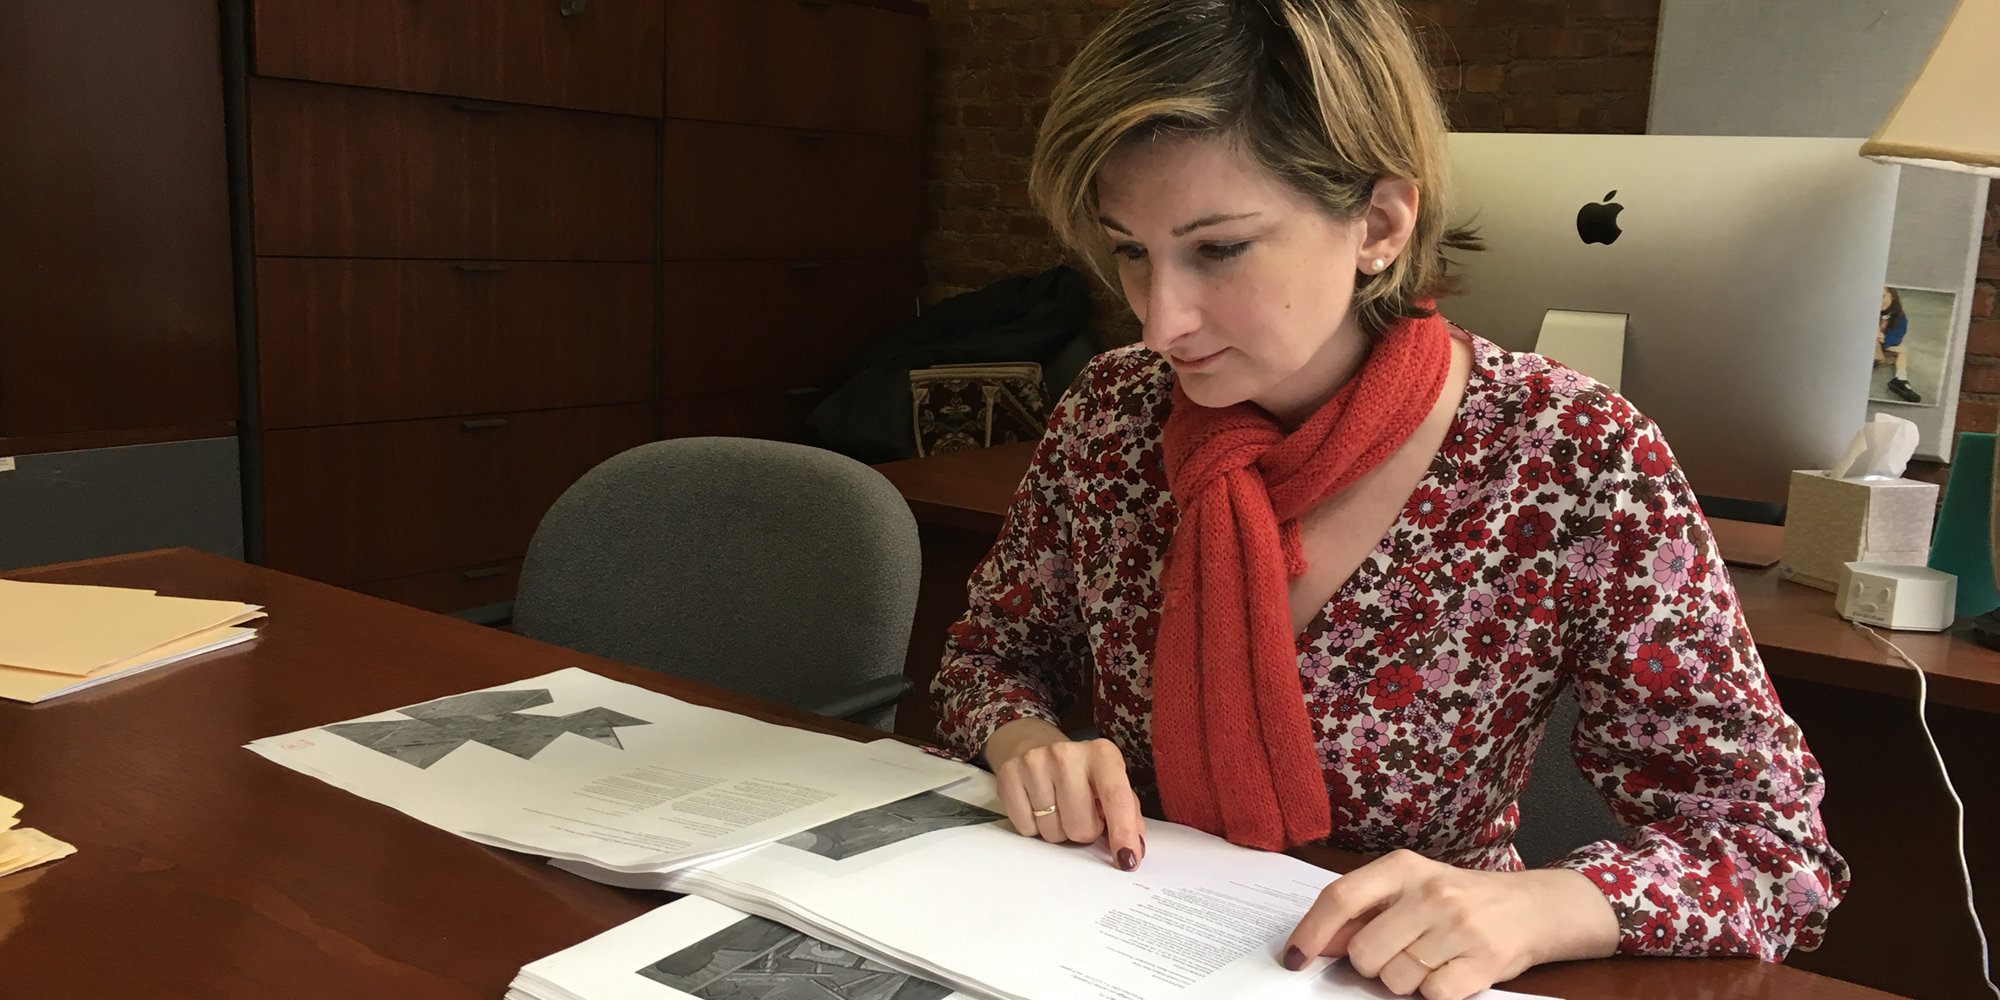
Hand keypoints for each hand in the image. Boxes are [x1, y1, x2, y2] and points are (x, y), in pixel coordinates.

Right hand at [984, 718, 1145, 870]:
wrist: (1037, 748)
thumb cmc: (1082, 774)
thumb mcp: (1110, 784)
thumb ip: (1128, 814)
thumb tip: (1133, 848)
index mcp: (1102, 754)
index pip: (1116, 798)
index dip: (1123, 833)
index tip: (1127, 860)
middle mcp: (1067, 754)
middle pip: (1081, 827)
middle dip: (1084, 831)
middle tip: (1080, 814)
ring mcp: (1035, 763)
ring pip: (1053, 833)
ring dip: (1059, 831)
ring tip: (1058, 808)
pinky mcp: (1009, 774)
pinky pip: (1026, 828)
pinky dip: (1034, 827)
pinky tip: (1038, 806)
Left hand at [1281, 850, 1618, 999]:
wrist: (1534, 907)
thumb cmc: (1458, 899)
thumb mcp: (1409, 890)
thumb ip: (1362, 912)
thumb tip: (1314, 944)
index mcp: (1403, 867)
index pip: (1340, 898)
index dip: (1310, 932)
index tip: (1294, 959)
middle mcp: (1430, 892)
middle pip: (1364, 952)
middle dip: (1370, 965)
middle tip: (1395, 954)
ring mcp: (1458, 926)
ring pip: (1395, 980)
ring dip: (1404, 981)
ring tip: (1429, 959)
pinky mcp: (1483, 961)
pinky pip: (1431, 996)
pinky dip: (1434, 992)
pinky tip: (1449, 972)